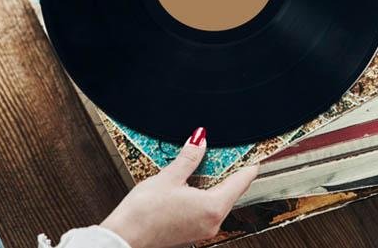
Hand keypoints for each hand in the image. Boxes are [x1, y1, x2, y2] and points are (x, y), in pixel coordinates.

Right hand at [101, 128, 258, 247]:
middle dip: (230, 171)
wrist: (125, 236)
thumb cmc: (144, 213)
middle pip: (232, 191)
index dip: (248, 164)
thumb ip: (189, 157)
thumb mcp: (169, 177)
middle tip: (228, 153)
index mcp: (213, 207)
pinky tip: (193, 183)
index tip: (252, 154)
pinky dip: (205, 194)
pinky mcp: (192, 231)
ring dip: (216, 183)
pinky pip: (206, 209)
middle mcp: (212, 221)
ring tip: (208, 164)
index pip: (241, 182)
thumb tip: (200, 140)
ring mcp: (203, 229)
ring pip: (218, 200)